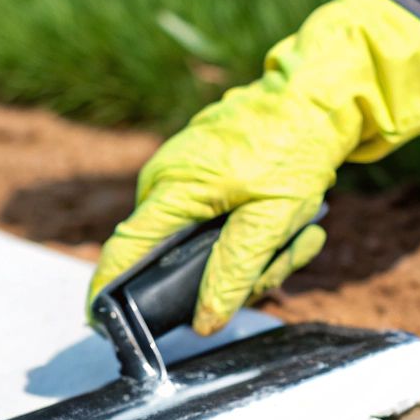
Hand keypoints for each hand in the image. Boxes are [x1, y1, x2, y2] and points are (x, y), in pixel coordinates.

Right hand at [88, 0, 419, 334]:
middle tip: (279, 267)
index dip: (107, 291)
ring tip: (298, 236)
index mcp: (171, 189)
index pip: (124, 250)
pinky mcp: (205, 167)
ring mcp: (184, 169)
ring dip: (253, 255)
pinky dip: (254, 230)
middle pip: (176, 256)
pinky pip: (217, 218)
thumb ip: (235, 272)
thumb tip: (204, 322)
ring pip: (204, 242)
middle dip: (229, 276)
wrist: (317, 95)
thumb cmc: (294, 150)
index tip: (101, 324)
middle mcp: (166, 178)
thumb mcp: (271, 221)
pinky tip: (292, 223)